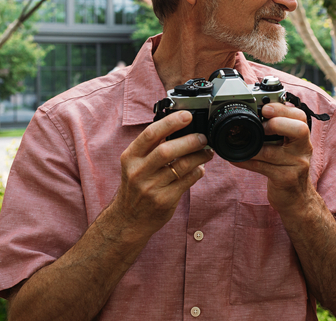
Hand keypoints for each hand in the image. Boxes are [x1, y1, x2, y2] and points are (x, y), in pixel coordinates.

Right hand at [111, 111, 213, 236]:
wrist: (128, 219)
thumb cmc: (135, 186)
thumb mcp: (135, 164)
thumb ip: (152, 147)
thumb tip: (180, 128)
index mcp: (130, 157)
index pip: (150, 134)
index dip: (170, 123)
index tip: (186, 116)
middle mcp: (138, 172)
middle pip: (167, 150)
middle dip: (189, 141)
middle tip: (202, 137)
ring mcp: (151, 188)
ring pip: (181, 166)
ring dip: (199, 156)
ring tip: (207, 152)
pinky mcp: (164, 201)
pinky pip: (187, 181)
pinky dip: (197, 172)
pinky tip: (200, 168)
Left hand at [234, 102, 313, 211]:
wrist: (297, 198)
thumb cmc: (287, 166)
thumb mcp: (287, 146)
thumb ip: (277, 129)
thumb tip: (252, 112)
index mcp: (302, 137)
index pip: (299, 116)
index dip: (281, 109)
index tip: (265, 109)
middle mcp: (303, 148)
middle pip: (299, 129)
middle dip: (277, 123)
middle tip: (261, 127)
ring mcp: (297, 165)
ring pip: (273, 152)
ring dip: (252, 146)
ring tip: (238, 142)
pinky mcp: (286, 179)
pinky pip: (262, 167)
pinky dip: (246, 161)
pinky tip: (235, 158)